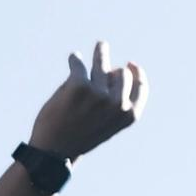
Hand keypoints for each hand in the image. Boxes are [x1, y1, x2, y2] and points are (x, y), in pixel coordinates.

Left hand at [30, 42, 146, 162]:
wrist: (54, 150)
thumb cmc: (80, 135)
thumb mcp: (105, 122)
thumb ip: (114, 99)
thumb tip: (116, 68)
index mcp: (128, 115)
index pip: (141, 87)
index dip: (138, 74)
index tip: (131, 64)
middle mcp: (117, 104)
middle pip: (121, 73)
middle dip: (113, 66)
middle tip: (106, 52)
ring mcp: (99, 94)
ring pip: (101, 63)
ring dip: (101, 51)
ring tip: (101, 45)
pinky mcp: (79, 86)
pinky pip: (79, 64)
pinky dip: (75, 60)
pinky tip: (74, 58)